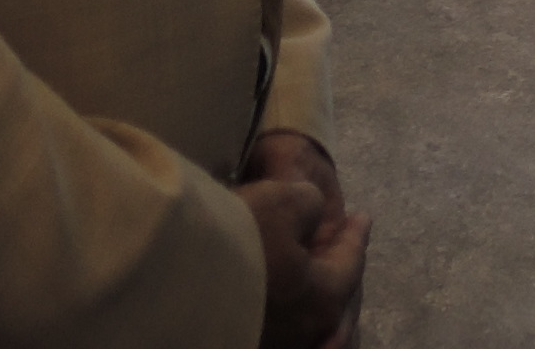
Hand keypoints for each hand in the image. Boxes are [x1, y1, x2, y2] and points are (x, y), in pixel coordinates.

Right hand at [237, 131, 368, 348]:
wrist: (169, 277)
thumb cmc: (241, 237)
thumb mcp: (286, 200)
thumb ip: (310, 204)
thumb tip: (310, 214)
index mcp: (324, 301)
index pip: (351, 264)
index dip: (357, 236)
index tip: (364, 216)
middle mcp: (301, 333)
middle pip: (327, 298)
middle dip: (334, 268)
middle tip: (337, 245)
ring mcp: (269, 344)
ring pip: (298, 316)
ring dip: (301, 289)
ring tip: (300, 266)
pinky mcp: (235, 342)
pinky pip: (270, 322)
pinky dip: (276, 302)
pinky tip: (266, 286)